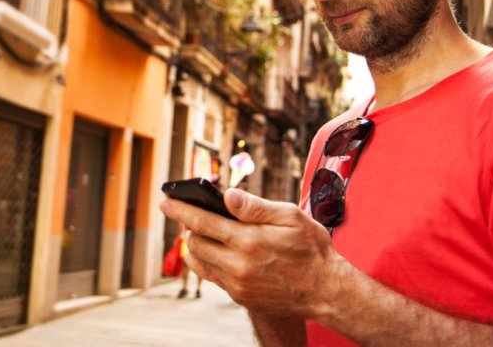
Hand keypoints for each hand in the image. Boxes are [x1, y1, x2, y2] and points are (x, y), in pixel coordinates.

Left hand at [160, 188, 340, 316]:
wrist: (326, 290)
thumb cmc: (311, 249)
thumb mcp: (290, 216)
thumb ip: (255, 206)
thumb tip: (228, 195)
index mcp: (248, 240)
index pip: (202, 221)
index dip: (180, 209)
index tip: (166, 201)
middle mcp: (238, 264)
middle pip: (195, 242)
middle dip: (190, 225)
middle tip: (192, 213)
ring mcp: (237, 283)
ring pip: (200, 260)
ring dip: (197, 244)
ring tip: (204, 231)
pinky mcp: (240, 296)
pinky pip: (212, 276)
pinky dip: (208, 261)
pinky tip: (217, 251)